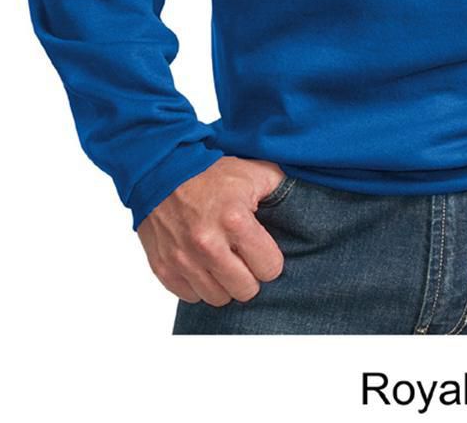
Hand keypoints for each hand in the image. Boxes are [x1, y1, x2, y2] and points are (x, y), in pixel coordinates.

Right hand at [137, 156, 285, 305]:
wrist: (161, 169)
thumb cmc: (210, 172)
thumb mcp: (253, 172)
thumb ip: (281, 188)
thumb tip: (305, 202)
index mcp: (235, 221)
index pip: (270, 269)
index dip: (270, 260)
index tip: (262, 249)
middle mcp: (208, 245)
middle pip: (245, 290)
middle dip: (250, 276)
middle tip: (244, 258)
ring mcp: (183, 259)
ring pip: (218, 298)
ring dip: (224, 283)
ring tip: (223, 261)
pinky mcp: (163, 267)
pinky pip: (190, 297)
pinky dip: (199, 285)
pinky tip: (202, 265)